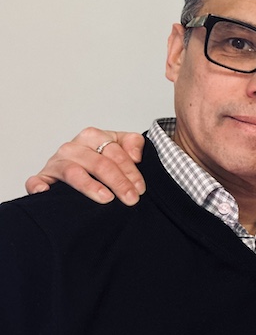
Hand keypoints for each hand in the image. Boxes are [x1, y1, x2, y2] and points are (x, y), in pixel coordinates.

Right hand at [25, 127, 145, 205]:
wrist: (81, 165)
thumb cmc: (101, 156)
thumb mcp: (121, 144)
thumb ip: (133, 143)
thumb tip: (135, 156)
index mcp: (92, 136)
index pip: (115, 153)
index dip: (131, 171)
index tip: (140, 188)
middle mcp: (72, 147)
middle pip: (99, 163)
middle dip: (118, 182)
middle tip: (131, 199)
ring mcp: (56, 162)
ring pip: (73, 172)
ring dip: (91, 186)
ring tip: (106, 198)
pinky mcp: (42, 178)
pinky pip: (36, 181)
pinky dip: (39, 186)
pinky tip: (47, 192)